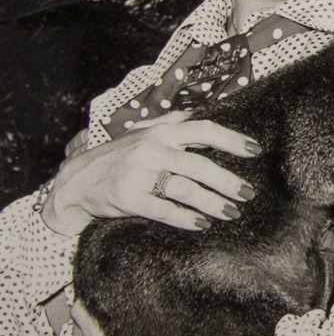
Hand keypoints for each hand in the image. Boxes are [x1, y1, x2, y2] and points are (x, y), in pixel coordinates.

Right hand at [43, 113, 258, 235]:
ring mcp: (140, 175)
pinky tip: (202, 224)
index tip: (255, 150)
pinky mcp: (129, 199)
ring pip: (185, 189)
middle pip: (199, 165)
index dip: (231, 139)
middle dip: (228, 180)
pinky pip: (164, 210)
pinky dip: (186, 219)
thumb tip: (203, 111)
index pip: (203, 130)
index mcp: (161, 131)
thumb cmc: (119, 155)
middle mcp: (152, 150)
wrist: (76, 180)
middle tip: (248, 192)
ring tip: (232, 212)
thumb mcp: (144, 131)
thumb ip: (172, 121)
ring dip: (212, 203)